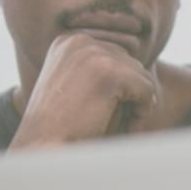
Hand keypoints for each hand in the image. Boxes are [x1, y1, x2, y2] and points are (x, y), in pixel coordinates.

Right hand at [10, 32, 159, 148]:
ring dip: (138, 103)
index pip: (114, 55)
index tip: (111, 112)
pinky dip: (143, 112)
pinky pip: (147, 89)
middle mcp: (79, 41)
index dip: (119, 87)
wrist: (43, 148)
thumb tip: (142, 68)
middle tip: (122, 124)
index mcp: (68, 42)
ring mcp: (94, 54)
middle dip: (131, 94)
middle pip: (130, 62)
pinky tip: (127, 129)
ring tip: (124, 128)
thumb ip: (103, 73)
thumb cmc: (60, 127)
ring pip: (142, 74)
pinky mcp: (110, 73)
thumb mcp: (77, 90)